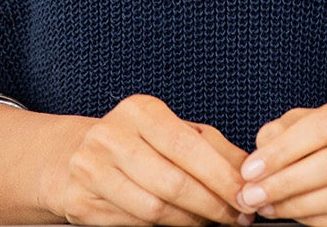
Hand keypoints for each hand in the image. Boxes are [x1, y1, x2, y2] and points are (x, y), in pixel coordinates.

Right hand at [44, 93, 251, 226]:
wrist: (77, 157)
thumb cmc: (138, 143)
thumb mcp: (173, 131)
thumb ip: (212, 147)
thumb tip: (249, 168)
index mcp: (139, 111)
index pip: (186, 146)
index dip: (220, 175)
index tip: (246, 194)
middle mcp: (111, 136)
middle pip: (172, 182)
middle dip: (212, 204)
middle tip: (238, 217)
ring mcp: (91, 170)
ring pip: (154, 210)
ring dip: (192, 222)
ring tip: (213, 222)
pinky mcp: (82, 203)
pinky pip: (134, 225)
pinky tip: (182, 225)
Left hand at [233, 85, 326, 226]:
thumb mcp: (323, 119)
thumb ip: (290, 128)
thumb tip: (263, 144)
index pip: (322, 125)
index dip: (283, 150)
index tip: (251, 170)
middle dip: (287, 183)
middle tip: (254, 196)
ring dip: (302, 206)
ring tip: (272, 208)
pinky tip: (302, 219)